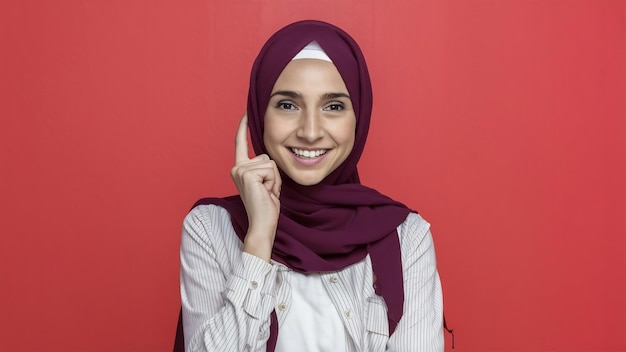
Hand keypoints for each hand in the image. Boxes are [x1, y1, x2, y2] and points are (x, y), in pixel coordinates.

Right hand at [230, 114, 280, 260]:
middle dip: (274, 174)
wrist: (262, 223)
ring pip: (270, 163)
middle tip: (267, 190)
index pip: (241, 143)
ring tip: (267, 192)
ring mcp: (240, 170)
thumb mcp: (266, 182)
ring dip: (275, 179)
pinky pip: (271, 170)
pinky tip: (266, 193)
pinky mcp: (248, 175)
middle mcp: (237, 167)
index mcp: (240, 168)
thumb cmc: (267, 205)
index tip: (246, 112)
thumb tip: (269, 158)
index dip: (243, 127)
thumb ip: (264, 168)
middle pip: (266, 156)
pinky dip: (274, 182)